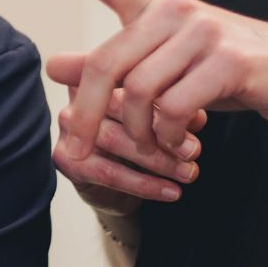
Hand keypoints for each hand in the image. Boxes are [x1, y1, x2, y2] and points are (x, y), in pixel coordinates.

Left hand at [37, 0, 267, 165]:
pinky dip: (165, 136)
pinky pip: (172, 107)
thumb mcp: (168, 67)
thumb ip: (117, 65)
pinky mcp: (229, 62)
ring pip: (137, 91)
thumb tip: (53, 66)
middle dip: (87, 113)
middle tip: (77, 150)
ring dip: (136, 133)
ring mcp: (205, 32)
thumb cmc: (230, 75)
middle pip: (107, 64)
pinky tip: (177, 144)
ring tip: (151, 148)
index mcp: (161, 8)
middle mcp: (179, 11)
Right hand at [52, 81, 205, 212]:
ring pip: (115, 140)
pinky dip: (145, 184)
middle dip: (162, 132)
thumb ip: (177, 111)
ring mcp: (69, 126)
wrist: (124, 184)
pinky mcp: (67, 158)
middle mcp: (79, 95)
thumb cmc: (146, 139)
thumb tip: (197, 117)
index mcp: (103, 74)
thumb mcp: (167, 120)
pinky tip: (172, 192)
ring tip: (189, 173)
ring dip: (158, 160)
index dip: (166, 101)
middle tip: (194, 151)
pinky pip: (108, 172)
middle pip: (122, 108)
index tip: (200, 122)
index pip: (132, 79)